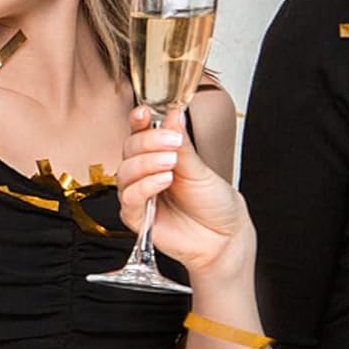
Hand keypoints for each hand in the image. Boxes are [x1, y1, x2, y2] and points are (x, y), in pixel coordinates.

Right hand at [116, 106, 252, 276]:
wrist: (224, 236)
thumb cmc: (214, 203)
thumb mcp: (201, 168)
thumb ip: (183, 144)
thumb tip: (175, 115)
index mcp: (157, 157)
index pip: (139, 134)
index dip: (137, 122)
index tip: (143, 112)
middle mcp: (144, 174)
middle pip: (129, 150)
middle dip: (148, 142)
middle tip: (171, 142)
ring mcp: (139, 195)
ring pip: (125, 173)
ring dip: (146, 164)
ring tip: (171, 163)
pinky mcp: (136, 218)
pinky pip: (130, 198)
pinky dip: (145, 186)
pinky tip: (163, 180)